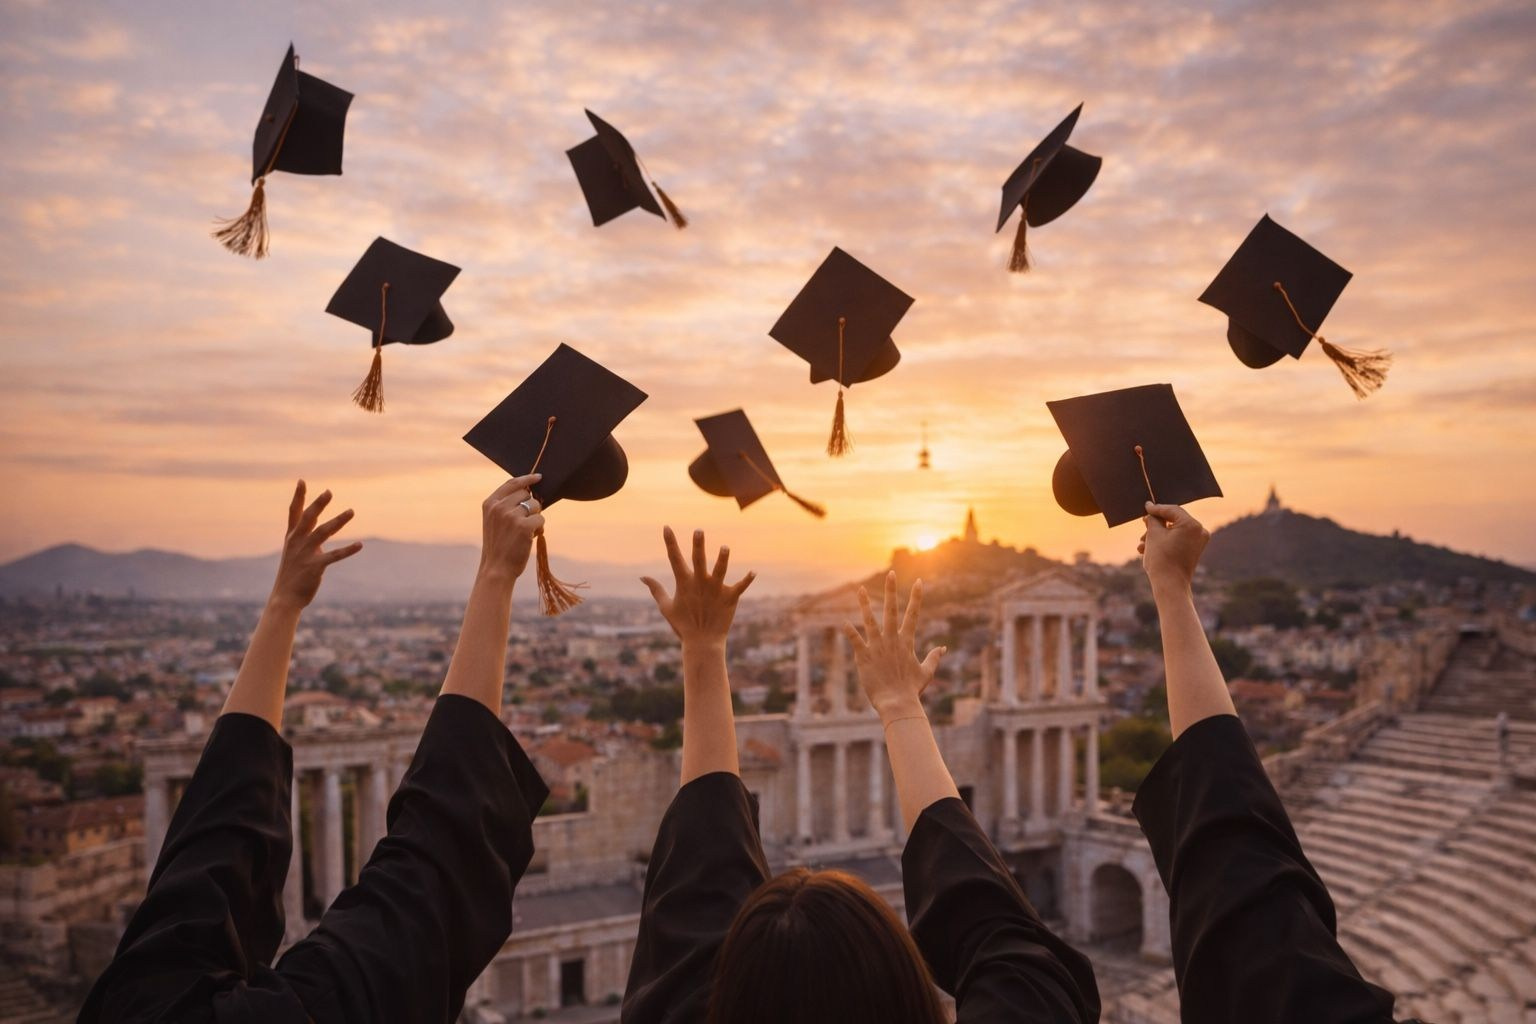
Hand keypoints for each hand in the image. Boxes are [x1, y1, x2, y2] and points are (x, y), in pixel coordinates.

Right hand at [271, 480, 362, 610]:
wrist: (284, 598)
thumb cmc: (292, 574)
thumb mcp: (296, 552)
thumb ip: (309, 539)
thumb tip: (322, 530)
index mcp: (292, 537)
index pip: (294, 512)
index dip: (298, 496)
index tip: (302, 481)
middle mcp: (296, 542)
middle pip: (308, 518)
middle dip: (318, 504)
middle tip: (329, 491)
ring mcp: (304, 554)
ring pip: (323, 533)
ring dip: (338, 521)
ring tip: (352, 511)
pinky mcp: (314, 567)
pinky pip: (334, 556)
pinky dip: (348, 550)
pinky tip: (360, 544)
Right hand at [479, 474, 544, 581]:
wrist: (496, 569)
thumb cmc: (498, 546)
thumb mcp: (494, 522)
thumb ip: (505, 506)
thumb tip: (530, 492)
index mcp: (490, 504)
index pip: (511, 484)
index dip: (526, 479)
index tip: (538, 477)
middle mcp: (499, 507)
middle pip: (527, 494)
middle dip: (531, 506)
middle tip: (524, 522)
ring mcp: (511, 516)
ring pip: (536, 506)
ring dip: (536, 518)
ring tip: (526, 532)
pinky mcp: (524, 526)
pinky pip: (541, 519)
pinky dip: (539, 528)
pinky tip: (530, 538)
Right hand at [641, 527, 754, 649]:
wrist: (702, 643)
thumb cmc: (683, 625)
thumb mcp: (666, 606)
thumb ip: (655, 589)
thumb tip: (642, 576)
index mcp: (684, 583)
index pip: (674, 558)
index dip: (670, 542)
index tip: (666, 527)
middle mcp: (700, 583)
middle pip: (698, 560)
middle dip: (698, 545)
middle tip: (699, 530)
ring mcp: (715, 590)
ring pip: (720, 570)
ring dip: (722, 559)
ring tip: (724, 547)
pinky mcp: (729, 598)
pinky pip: (740, 587)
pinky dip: (747, 580)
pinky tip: (753, 572)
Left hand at [844, 571, 945, 722]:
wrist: (898, 704)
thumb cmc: (912, 690)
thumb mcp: (926, 672)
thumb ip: (934, 658)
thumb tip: (943, 648)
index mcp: (906, 642)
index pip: (913, 615)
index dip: (916, 598)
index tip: (919, 582)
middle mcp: (892, 640)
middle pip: (892, 610)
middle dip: (891, 591)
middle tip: (891, 573)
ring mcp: (877, 647)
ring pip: (870, 620)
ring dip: (864, 604)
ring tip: (859, 589)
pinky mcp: (864, 657)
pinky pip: (856, 640)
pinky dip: (849, 631)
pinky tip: (842, 621)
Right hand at [1139, 501, 1209, 593]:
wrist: (1170, 586)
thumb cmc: (1161, 559)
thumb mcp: (1153, 534)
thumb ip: (1153, 519)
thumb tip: (1152, 512)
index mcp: (1192, 524)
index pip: (1171, 510)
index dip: (1156, 508)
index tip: (1145, 506)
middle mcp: (1199, 531)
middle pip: (1173, 521)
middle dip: (1156, 525)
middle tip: (1143, 524)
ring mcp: (1198, 542)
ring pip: (1174, 532)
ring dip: (1157, 536)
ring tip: (1141, 544)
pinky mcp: (1194, 551)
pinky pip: (1178, 540)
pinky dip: (1164, 542)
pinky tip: (1148, 549)